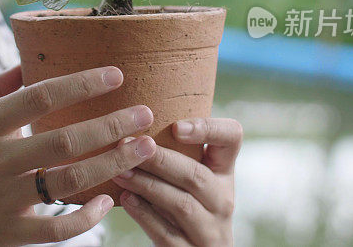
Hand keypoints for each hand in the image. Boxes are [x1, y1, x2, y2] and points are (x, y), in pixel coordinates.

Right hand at [0, 65, 156, 246]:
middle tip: (146, 114)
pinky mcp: (5, 237)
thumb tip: (26, 59)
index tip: (116, 74)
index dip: (80, 83)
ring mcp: (0, 202)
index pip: (37, 97)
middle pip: (62, 141)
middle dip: (111, 125)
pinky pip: (56, 231)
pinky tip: (108, 201)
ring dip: (111, 165)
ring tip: (144, 150)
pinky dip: (86, 219)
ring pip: (67, 184)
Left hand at [111, 118, 242, 245]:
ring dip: (147, 185)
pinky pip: (167, 233)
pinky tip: (125, 199)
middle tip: (126, 144)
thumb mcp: (190, 178)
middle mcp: (222, 199)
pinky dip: (144, 215)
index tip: (176, 126)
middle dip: (159, 159)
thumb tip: (130, 118)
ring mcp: (210, 230)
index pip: (232, 138)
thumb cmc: (185, 204)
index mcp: (223, 172)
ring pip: (181, 205)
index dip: (208, 129)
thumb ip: (175, 154)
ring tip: (120, 172)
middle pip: (196, 175)